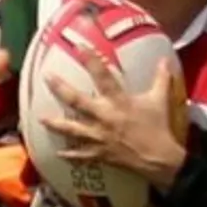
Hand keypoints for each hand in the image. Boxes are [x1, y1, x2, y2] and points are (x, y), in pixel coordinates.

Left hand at [42, 52, 187, 190]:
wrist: (159, 159)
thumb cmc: (158, 127)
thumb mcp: (160, 99)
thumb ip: (161, 78)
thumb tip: (165, 59)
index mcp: (119, 101)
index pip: (103, 76)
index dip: (91, 60)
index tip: (78, 47)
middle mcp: (104, 117)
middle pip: (77, 101)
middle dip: (60, 89)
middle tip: (47, 77)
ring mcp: (99, 136)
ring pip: (71, 129)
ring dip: (55, 124)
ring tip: (41, 118)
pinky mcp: (99, 153)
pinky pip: (80, 154)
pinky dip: (69, 154)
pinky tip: (58, 153)